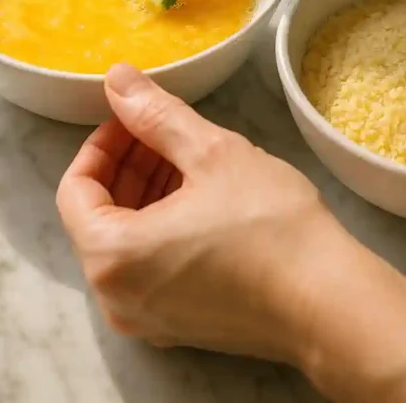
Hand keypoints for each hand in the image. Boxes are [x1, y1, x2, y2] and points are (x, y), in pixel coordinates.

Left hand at [57, 67, 405, 402]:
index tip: (135, 116)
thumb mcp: (210, 152)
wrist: (330, 302)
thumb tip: (117, 79)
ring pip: (127, 241)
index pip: (76, 187)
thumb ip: (154, 114)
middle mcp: (117, 297)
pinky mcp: (180, 326)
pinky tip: (206, 197)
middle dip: (128, 164)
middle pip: (99, 214)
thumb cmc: (270, 226)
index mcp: (111, 256)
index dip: (103, 142)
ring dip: (148, 192)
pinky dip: (165, 227)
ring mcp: (149, 319)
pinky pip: (152, 267)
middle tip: (165, 128)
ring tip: (192, 156)